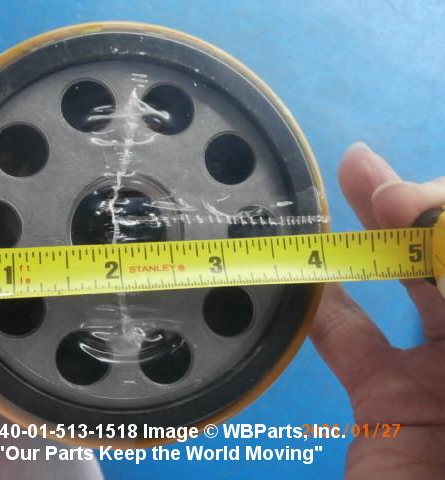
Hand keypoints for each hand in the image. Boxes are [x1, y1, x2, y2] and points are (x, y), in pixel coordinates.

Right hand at [310, 143, 444, 478]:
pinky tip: (294, 272)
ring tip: (339, 188)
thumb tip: (415, 201)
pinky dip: (318, 306)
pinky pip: (349, 341)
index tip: (407, 196)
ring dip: (368, 241)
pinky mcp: (388, 402)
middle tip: (359, 171)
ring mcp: (442, 375)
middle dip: (414, 207)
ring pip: (405, 287)